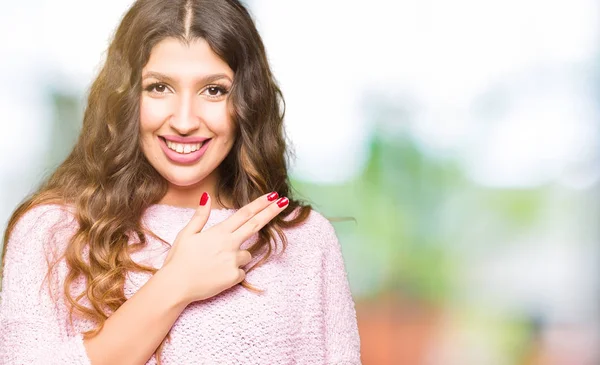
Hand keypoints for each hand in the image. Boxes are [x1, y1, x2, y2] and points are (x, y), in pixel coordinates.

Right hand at [160, 192, 288, 304]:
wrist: (175, 286)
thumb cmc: (178, 259)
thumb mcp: (186, 234)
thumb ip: (200, 216)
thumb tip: (206, 197)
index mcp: (219, 232)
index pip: (245, 214)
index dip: (261, 204)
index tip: (273, 195)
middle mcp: (230, 244)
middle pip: (256, 225)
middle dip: (272, 212)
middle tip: (284, 202)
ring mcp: (233, 261)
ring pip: (247, 254)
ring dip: (238, 256)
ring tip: (214, 263)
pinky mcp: (234, 277)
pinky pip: (240, 272)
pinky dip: (232, 273)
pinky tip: (216, 275)